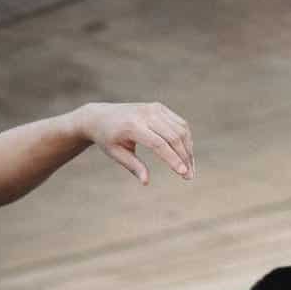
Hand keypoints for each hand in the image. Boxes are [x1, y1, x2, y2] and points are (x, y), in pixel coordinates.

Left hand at [79, 102, 193, 183]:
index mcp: (132, 126)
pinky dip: (186, 138)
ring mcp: (154, 108)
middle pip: (173, 136)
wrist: (100, 116)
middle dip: (185, 157)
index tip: (183, 173)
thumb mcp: (116, 154)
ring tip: (190, 168)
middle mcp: (146, 114)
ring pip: (180, 129)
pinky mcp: (159, 107)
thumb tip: (146, 181)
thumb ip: (133, 166)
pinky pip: (179, 123)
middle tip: (189, 176)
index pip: (159, 144)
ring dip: (188, 149)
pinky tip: (186, 154)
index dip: (173, 159)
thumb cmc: (107, 138)